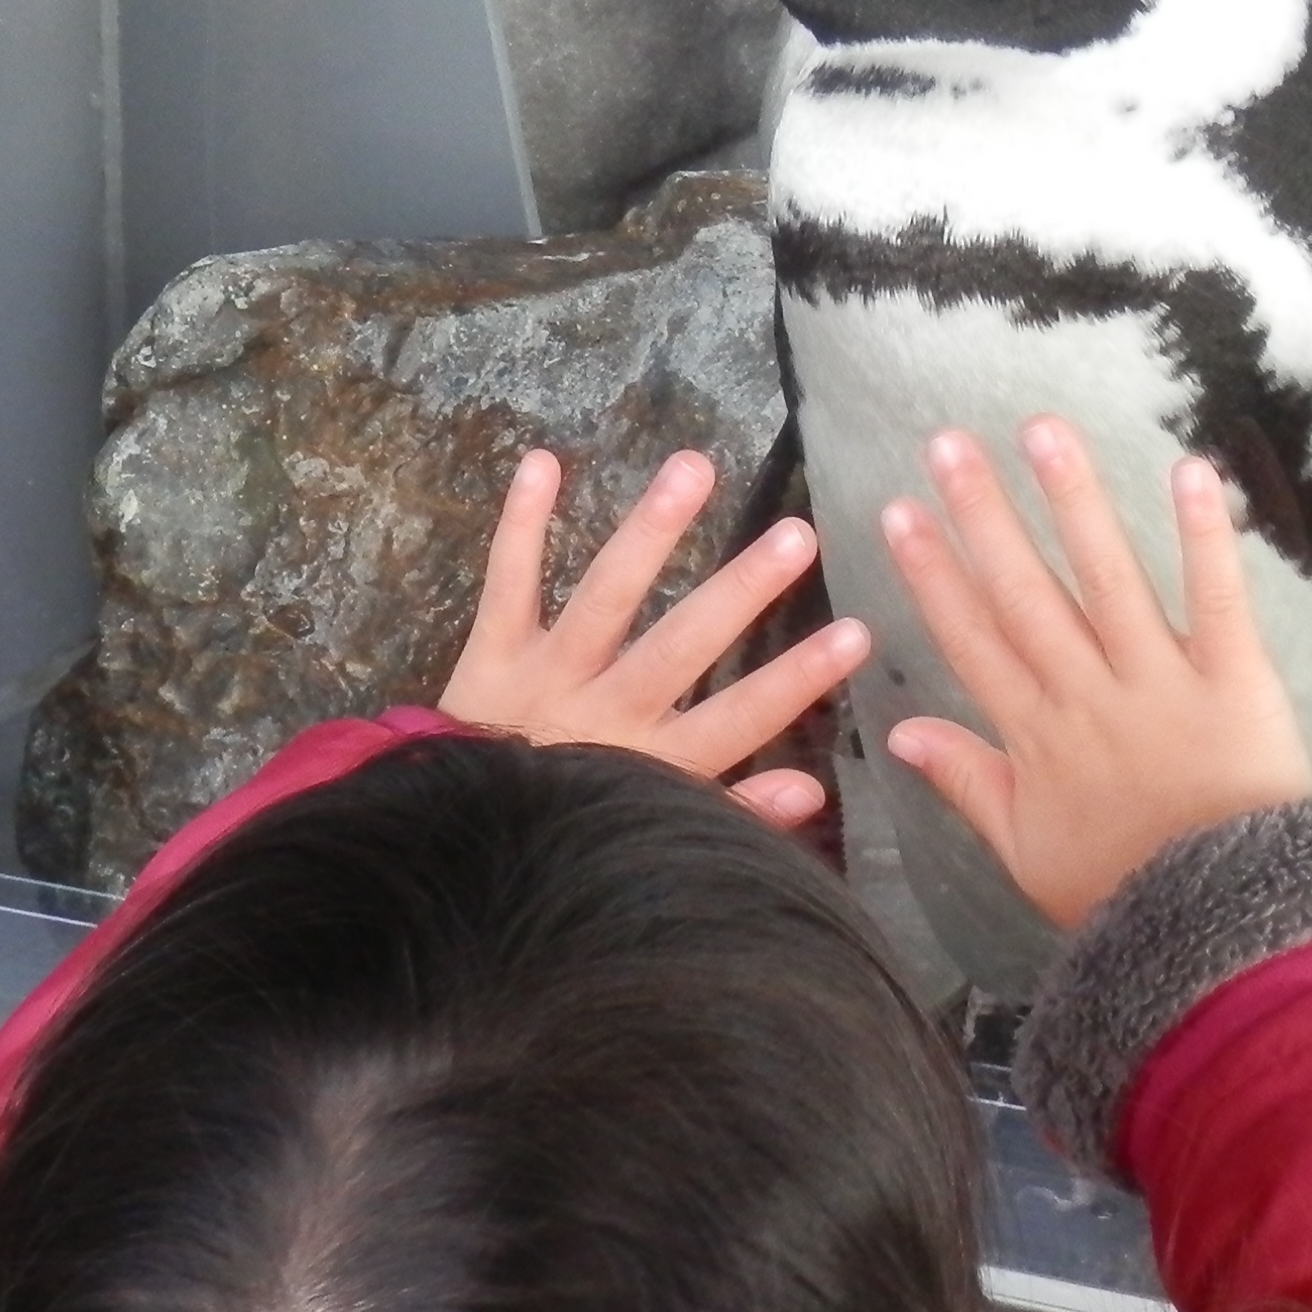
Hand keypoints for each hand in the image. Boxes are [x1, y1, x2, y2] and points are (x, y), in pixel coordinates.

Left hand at [441, 448, 870, 826]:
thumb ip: (734, 812)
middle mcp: (602, 714)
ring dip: (649, 531)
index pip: (739, 720)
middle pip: (679, 647)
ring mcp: (543, 678)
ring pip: (604, 599)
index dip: (796, 680)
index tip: (855, 633)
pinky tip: (543, 461)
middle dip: (739, 593)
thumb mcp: (660, 838)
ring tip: (694, 468)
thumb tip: (813, 788)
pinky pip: (507, 583)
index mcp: (650, 763)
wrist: (456, 851)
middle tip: (796, 535)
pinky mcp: (489, 654)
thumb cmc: (572, 837)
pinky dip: (520, 523)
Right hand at [881, 421, 1311, 924]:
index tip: (898, 513)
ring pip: (1106, 578)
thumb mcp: (1024, 851)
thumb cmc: (1124, 891)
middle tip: (949, 443)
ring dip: (1073, 500)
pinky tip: (1187, 469)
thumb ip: (965, 783)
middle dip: (982, 515)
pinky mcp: (1235, 678)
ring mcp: (1158, 680)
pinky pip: (1216, 598)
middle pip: (1023, 592)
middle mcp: (1085, 693)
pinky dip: (1204, 535)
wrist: (1223, 923)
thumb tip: (897, 732)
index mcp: (1034, 735)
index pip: (972, 639)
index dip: (932, 574)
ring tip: (1041, 429)